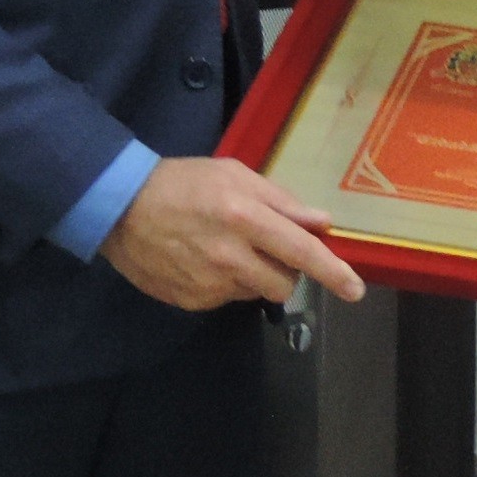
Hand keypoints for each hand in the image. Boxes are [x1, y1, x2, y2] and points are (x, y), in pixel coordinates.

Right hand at [99, 156, 367, 309]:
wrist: (122, 207)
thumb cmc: (185, 182)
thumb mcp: (235, 175)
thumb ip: (281, 200)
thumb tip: (320, 222)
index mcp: (244, 218)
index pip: (300, 251)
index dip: (332, 272)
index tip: (355, 289)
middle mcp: (229, 256)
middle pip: (285, 284)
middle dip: (288, 270)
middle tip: (270, 248)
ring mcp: (209, 284)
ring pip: (257, 293)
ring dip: (257, 276)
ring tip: (231, 249)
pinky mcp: (191, 301)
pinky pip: (227, 299)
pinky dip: (228, 283)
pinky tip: (206, 261)